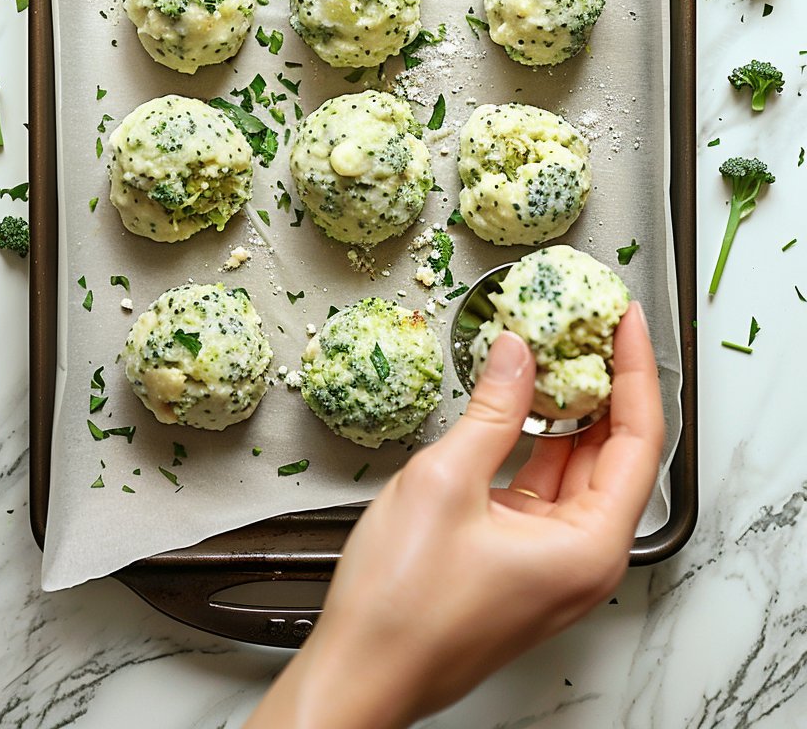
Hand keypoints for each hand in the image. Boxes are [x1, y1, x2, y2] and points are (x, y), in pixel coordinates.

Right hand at [246, 302, 662, 728]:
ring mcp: (552, 563)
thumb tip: (516, 352)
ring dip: (565, 411)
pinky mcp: (520, 563)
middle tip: (589, 327)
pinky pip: (542, 490)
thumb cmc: (401, 608)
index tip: (626, 322)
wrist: (358, 674)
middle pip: (614, 454)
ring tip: (553, 351)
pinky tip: (516, 404)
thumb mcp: (446, 482)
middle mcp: (583, 560)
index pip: (638, 439)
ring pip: (575, 470)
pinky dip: (533, 443)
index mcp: (589, 548)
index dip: (636, 371)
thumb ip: (491, 409)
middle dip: (603, 385)